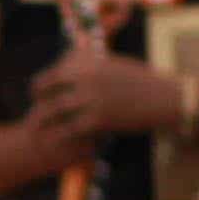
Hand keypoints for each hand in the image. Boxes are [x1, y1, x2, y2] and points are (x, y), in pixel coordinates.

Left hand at [26, 48, 186, 152]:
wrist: (165, 98)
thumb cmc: (142, 81)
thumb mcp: (114, 63)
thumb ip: (90, 62)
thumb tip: (71, 56)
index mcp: (88, 59)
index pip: (54, 70)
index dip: (44, 82)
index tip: (39, 91)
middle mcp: (85, 75)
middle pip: (45, 86)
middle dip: (36, 98)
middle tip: (33, 109)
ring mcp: (90, 97)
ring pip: (52, 110)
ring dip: (41, 120)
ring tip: (35, 129)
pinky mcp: (97, 119)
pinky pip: (69, 130)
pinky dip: (60, 136)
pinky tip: (56, 142)